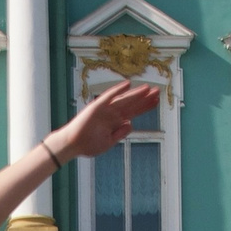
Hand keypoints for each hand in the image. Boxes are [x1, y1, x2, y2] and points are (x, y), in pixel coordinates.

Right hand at [45, 81, 160, 163]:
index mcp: (115, 121)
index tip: (156, 102)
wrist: (72, 145)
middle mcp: (112, 113)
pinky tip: (127, 84)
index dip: (145, 107)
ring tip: (148, 89)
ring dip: (136, 94)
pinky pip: (108, 97)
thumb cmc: (88, 144)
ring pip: (124, 99)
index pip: (134, 112)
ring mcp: (104, 109)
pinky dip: (117, 90)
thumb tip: (130, 123)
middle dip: (145, 99)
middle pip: (132, 104)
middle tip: (158, 92)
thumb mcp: (109, 142)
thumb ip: (120, 133)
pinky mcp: (96, 107)